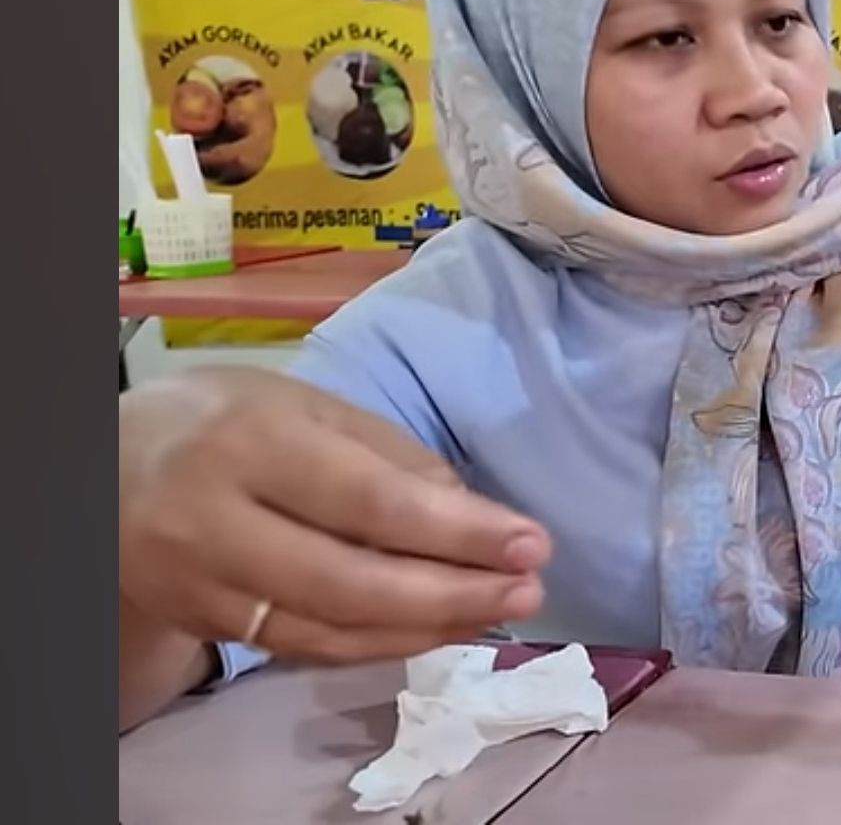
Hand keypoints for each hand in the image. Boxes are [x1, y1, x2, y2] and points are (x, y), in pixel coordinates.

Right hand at [119, 366, 551, 665]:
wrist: (98, 469)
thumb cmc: (221, 420)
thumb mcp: (303, 404)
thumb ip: (388, 456)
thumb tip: (475, 515)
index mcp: (251, 442)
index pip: (372, 503)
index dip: (459, 533)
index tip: (532, 543)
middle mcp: (215, 520)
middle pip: (353, 582)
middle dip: (455, 594)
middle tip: (529, 589)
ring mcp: (199, 584)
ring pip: (330, 629)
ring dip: (427, 628)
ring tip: (497, 611)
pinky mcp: (199, 624)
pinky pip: (304, 646)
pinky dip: (378, 643)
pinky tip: (435, 627)